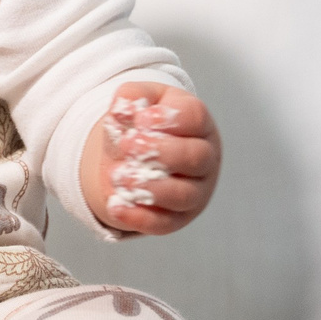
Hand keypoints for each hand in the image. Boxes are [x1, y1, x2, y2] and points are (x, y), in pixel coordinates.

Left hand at [77, 82, 219, 235]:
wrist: (137, 156)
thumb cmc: (146, 125)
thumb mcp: (140, 102)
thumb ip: (131, 96)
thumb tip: (122, 107)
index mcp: (198, 124)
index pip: (196, 118)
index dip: (169, 118)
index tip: (141, 120)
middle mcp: (205, 159)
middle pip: (195, 157)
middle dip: (159, 152)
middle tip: (127, 145)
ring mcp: (196, 191)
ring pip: (183, 195)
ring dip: (149, 187)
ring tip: (120, 176)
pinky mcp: (178, 218)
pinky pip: (163, 223)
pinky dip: (138, 217)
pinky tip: (116, 205)